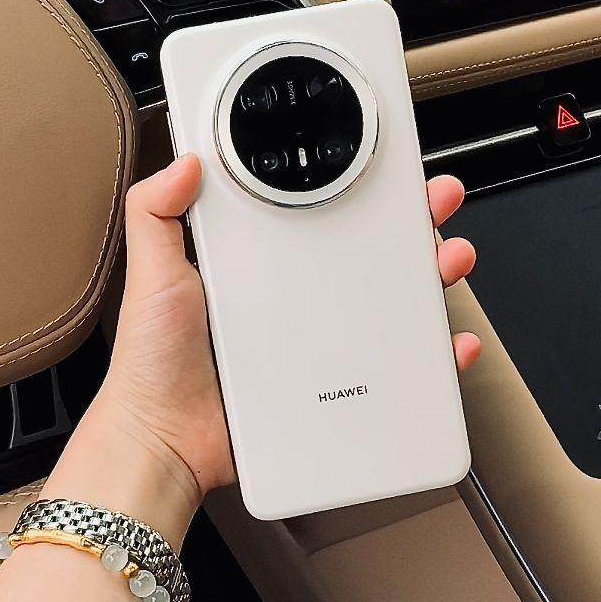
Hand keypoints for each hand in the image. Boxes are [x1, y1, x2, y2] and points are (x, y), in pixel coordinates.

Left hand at [81, 156, 479, 517]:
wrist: (164, 440)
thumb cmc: (154, 365)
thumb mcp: (153, 275)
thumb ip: (155, 212)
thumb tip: (184, 161)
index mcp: (260, 263)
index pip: (318, 212)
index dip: (356, 187)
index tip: (384, 166)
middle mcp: (295, 297)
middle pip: (369, 249)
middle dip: (413, 221)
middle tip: (433, 202)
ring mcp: (320, 342)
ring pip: (392, 302)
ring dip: (433, 278)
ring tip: (447, 262)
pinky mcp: (335, 387)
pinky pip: (394, 368)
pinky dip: (431, 355)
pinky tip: (445, 344)